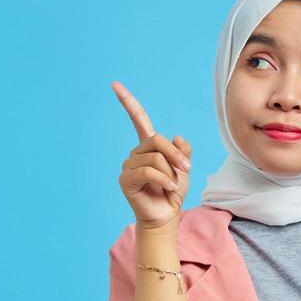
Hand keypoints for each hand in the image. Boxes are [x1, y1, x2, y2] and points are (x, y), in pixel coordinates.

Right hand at [112, 80, 191, 229]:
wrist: (166, 215)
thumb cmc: (173, 192)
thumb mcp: (184, 168)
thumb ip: (183, 151)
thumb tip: (178, 137)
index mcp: (148, 146)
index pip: (137, 119)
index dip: (127, 101)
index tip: (114, 84)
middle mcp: (135, 153)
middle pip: (157, 140)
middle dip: (175, 155)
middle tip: (186, 169)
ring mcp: (128, 165)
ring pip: (155, 158)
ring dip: (171, 172)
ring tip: (173, 185)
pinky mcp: (125, 179)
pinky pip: (148, 171)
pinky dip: (164, 180)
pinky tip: (169, 189)